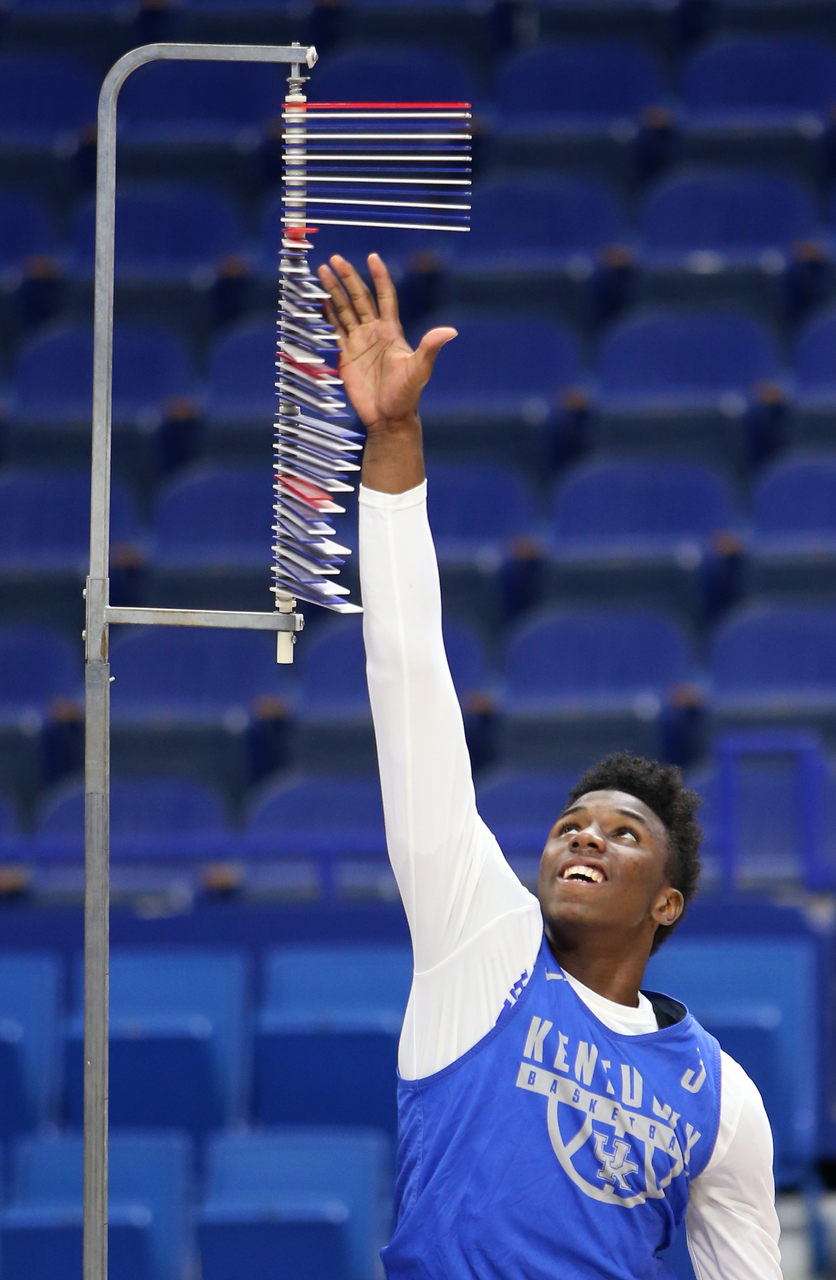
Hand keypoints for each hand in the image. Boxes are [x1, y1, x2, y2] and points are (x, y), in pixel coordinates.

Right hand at [317, 253, 455, 433]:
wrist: (389, 418)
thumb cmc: (407, 395)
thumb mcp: (420, 370)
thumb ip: (430, 348)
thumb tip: (450, 331)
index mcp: (392, 331)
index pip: (385, 297)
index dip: (379, 277)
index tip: (372, 257)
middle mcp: (374, 332)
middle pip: (359, 298)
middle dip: (348, 278)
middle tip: (335, 259)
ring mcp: (359, 342)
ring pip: (344, 309)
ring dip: (333, 291)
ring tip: (322, 271)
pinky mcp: (346, 355)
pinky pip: (334, 328)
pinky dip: (326, 314)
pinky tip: (317, 300)